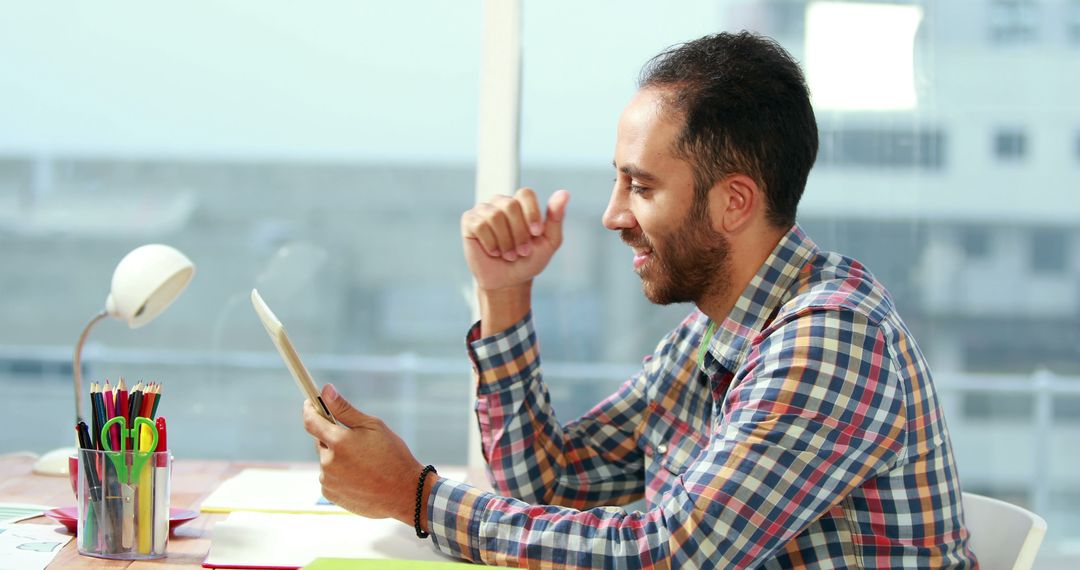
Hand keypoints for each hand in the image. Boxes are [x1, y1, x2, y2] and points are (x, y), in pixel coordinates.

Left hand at [302, 384, 423, 523]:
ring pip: (326, 460)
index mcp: (339, 442)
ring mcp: (328, 480)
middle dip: (332, 436)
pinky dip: (339, 473)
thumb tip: (326, 390)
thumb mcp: (373, 426)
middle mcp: (329, 462)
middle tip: (355, 439)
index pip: (311, 421)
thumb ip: (345, 409)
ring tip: (362, 462)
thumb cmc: (393, 456)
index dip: (309, 410)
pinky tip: (359, 476)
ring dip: (337, 457)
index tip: (310, 403)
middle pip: (320, 441)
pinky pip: (329, 477)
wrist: (404, 493)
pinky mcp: (330, 495)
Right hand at [461, 188, 569, 290]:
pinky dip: (490, 243)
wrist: (509, 281)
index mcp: (521, 203)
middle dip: (519, 233)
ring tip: (509, 254)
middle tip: (522, 251)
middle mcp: (501, 202)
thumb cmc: (529, 260)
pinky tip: (494, 252)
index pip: (525, 194)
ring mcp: (483, 210)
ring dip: (505, 241)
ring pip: (495, 216)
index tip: (536, 233)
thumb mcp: (549, 241)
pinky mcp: (469, 221)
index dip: (531, 213)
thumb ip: (556, 217)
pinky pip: (479, 225)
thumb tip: (564, 193)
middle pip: (510, 205)